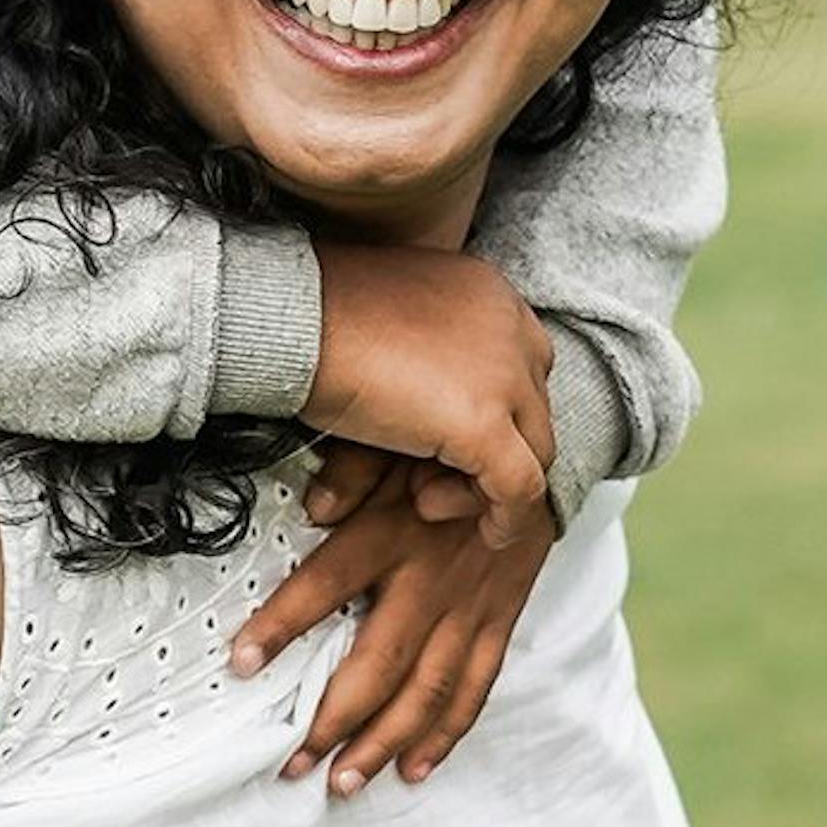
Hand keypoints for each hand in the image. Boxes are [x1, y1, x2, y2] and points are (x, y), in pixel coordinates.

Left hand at [229, 451, 556, 793]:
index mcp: (393, 531)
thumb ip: (350, 471)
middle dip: (334, 720)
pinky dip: (446, 734)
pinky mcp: (502, 620)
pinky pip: (475, 688)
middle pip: (378, 661)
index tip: (241, 664)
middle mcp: (433, 577)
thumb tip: (314, 505)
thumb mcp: (391, 446)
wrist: (539, 455)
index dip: (283, 625)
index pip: (327, 584)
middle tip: (292, 765)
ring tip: (342, 784)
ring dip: (383, 743)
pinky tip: (413, 771)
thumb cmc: (444, 451)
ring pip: (426, 690)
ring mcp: (472, 606)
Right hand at [300, 244, 555, 548]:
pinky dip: (508, 518)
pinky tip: (488, 532)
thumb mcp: (388, 327)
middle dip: (492, 452)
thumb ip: (425, 359)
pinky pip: (521, 488)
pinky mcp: (485, 424)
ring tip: (427, 494)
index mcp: (488, 295)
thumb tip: (424, 404)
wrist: (291, 321)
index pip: (520, 364)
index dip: (494, 411)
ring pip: (534, 450)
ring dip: (488, 484)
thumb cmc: (313, 319)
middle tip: (431, 473)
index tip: (450, 438)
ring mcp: (505, 375)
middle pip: (532, 410)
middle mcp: (511, 327)